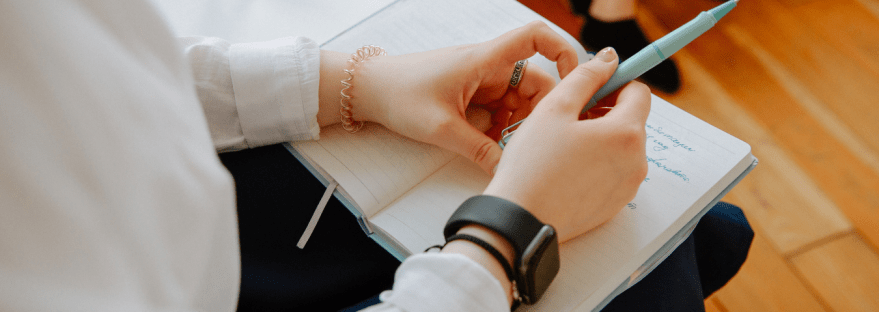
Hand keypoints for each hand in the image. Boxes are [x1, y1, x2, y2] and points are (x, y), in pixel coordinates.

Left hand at [349, 21, 577, 173]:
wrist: (368, 90)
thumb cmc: (399, 94)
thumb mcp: (441, 128)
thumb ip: (478, 150)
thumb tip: (507, 170)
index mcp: (485, 60)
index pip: (535, 37)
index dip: (563, 51)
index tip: (574, 82)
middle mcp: (489, 66)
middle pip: (535, 82)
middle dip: (538, 113)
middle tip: (531, 142)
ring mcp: (482, 81)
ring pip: (519, 102)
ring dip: (519, 125)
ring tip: (506, 149)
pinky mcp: (473, 96)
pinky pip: (501, 111)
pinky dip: (502, 129)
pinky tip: (492, 147)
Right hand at [483, 47, 650, 241]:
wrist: (521, 219)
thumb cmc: (533, 164)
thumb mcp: (554, 108)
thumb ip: (585, 77)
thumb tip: (608, 59)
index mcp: (626, 133)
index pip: (639, 92)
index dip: (614, 83)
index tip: (590, 88)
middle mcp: (636, 161)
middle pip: (631, 120)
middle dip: (605, 112)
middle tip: (568, 117)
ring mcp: (628, 186)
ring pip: (621, 147)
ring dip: (600, 138)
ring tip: (563, 144)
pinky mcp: (615, 204)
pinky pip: (613, 172)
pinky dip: (596, 163)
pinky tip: (566, 167)